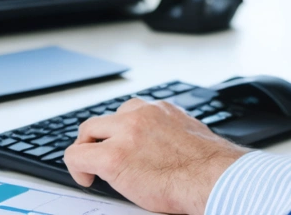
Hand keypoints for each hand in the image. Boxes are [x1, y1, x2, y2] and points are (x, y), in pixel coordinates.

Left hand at [64, 99, 248, 213]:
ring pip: (88, 131)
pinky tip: (86, 180)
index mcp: (161, 110)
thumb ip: (171, 132)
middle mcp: (141, 114)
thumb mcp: (191, 135)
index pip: (129, 111)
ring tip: (92, 168)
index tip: (120, 144)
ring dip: (88, 149)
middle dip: (99, 138)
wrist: (213, 178)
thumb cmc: (208, 167)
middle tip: (100, 157)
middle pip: (104, 118)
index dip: (119, 131)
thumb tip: (165, 144)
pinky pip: (78, 155)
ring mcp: (126, 133)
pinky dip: (77, 167)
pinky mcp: (113, 156)